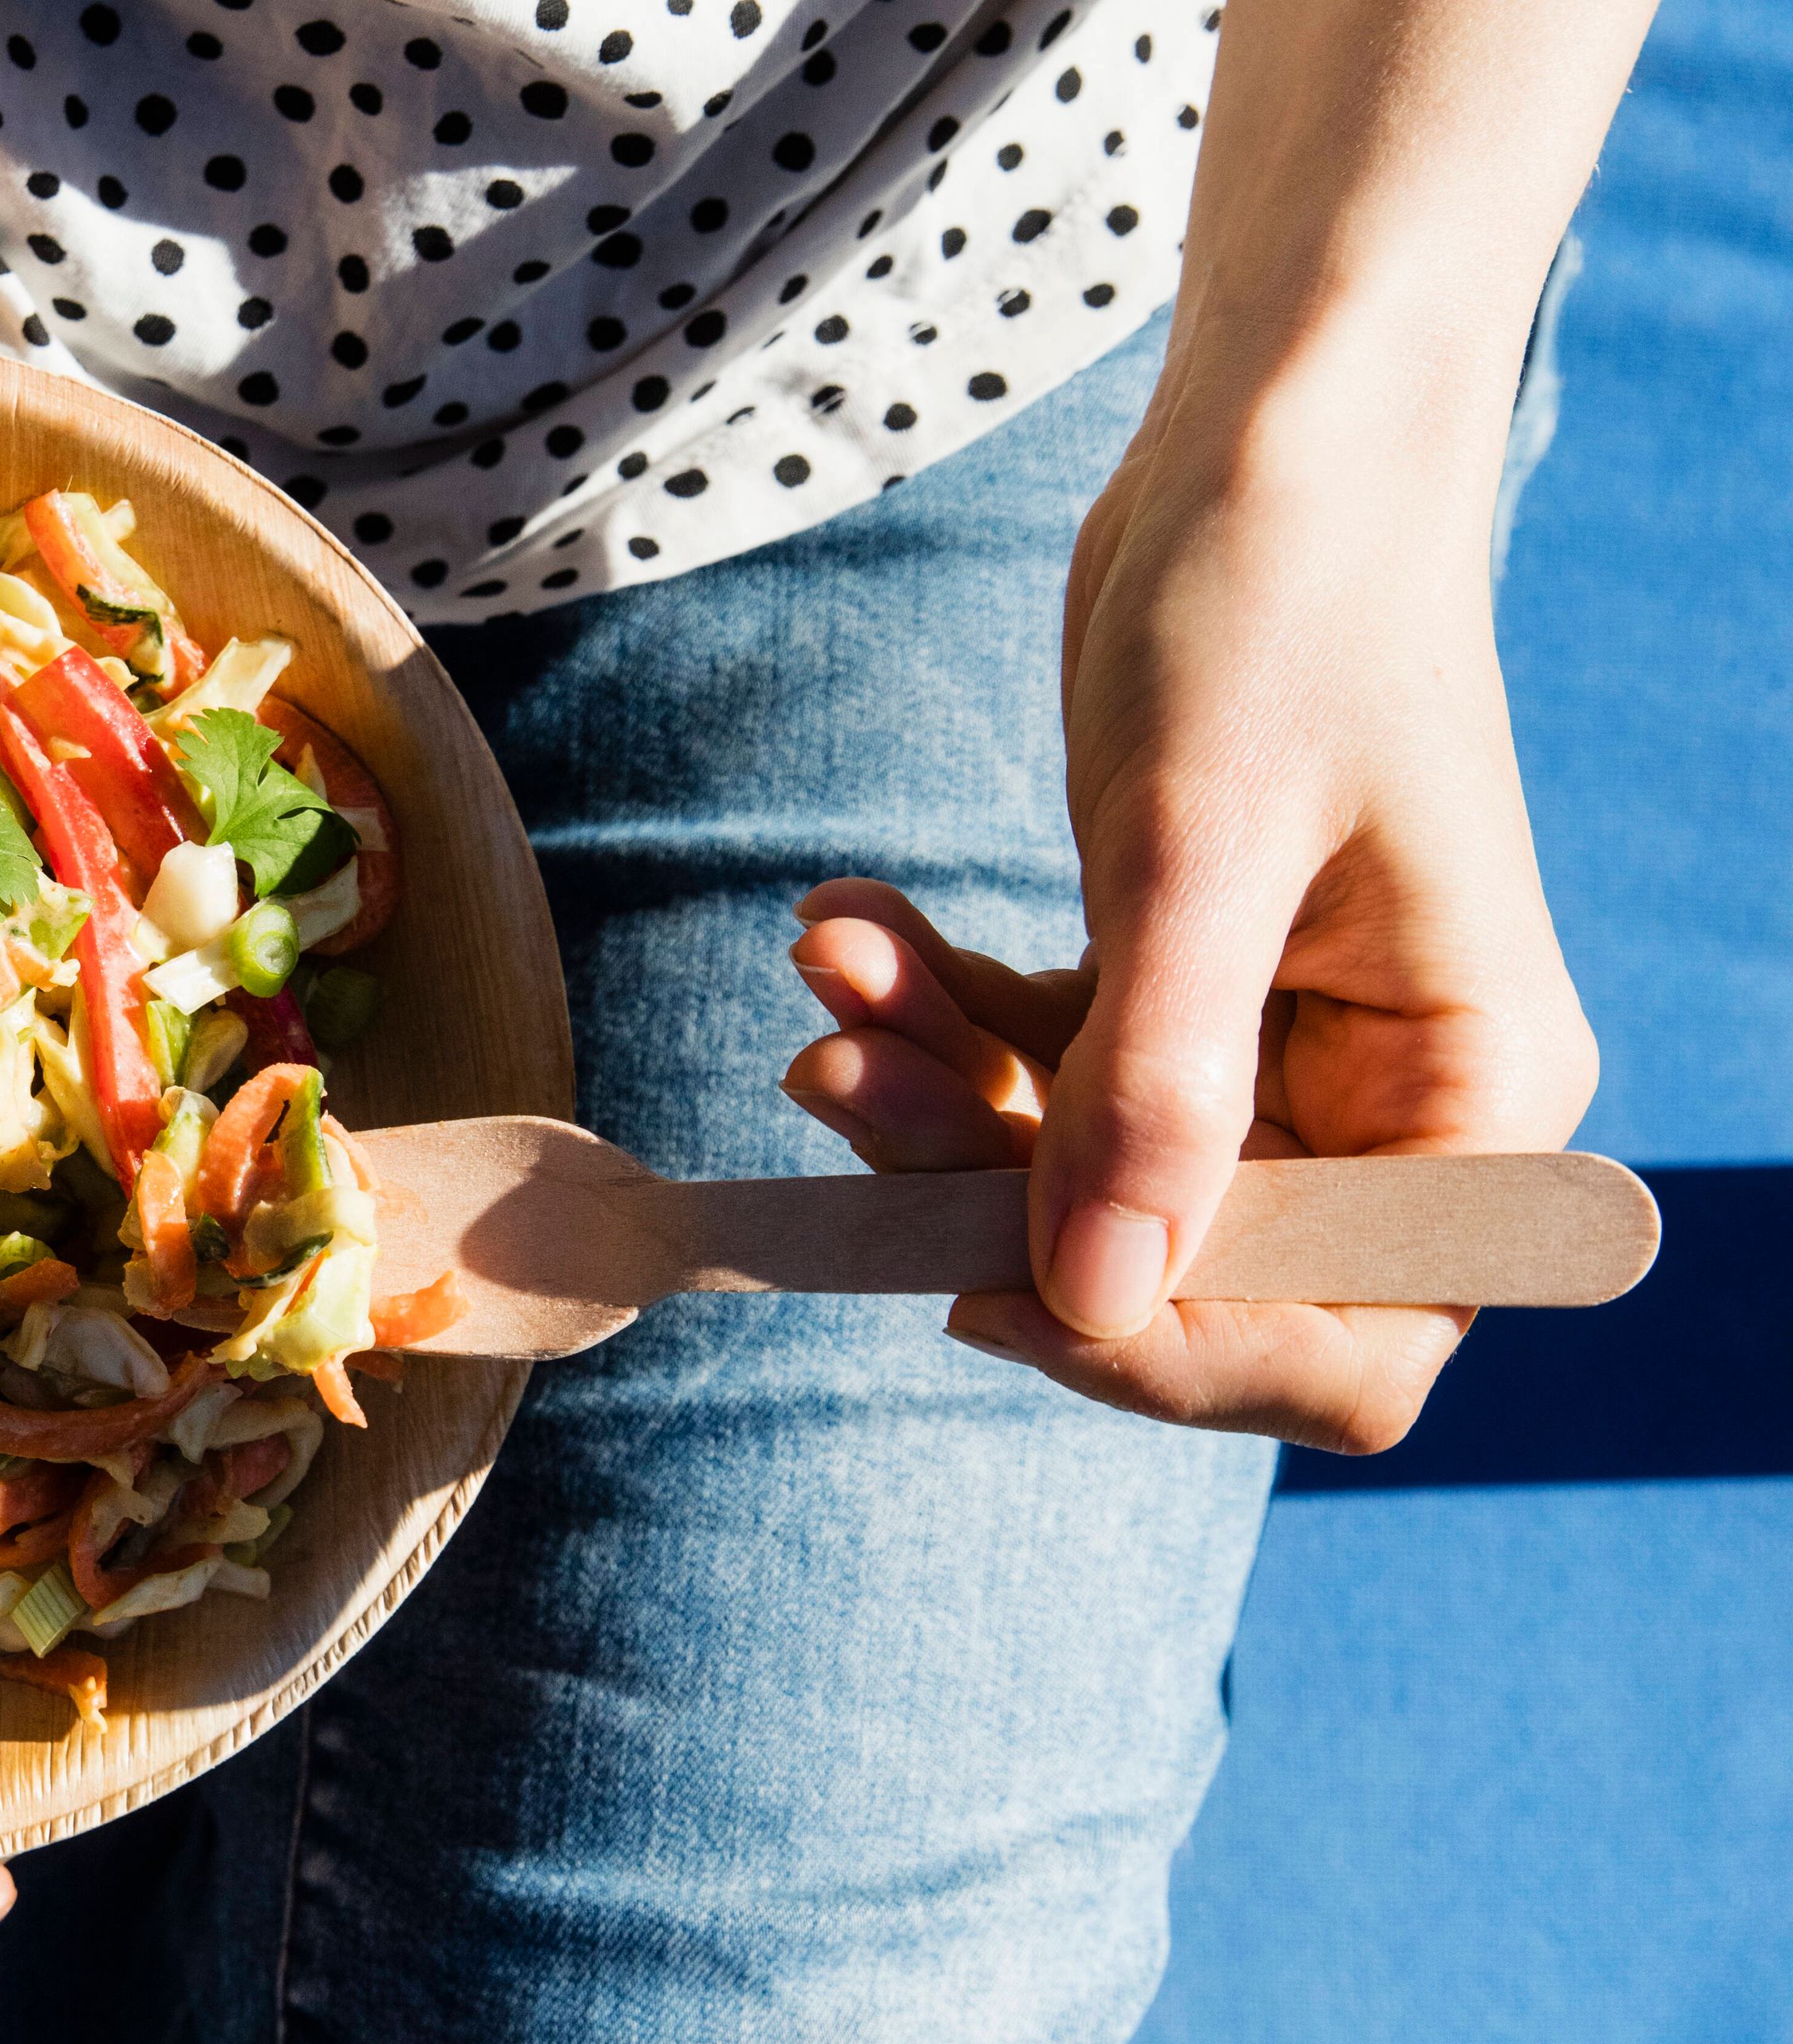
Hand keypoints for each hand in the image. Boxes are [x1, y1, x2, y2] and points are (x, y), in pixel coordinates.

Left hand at [780, 360, 1595, 1450]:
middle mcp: (1386, 1101)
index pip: (1343, 1339)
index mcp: (1469, 1095)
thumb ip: (1151, 1091)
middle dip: (987, 1184)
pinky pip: (1038, 1062)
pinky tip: (851, 920)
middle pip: (1172, 1263)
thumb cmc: (1283, 602)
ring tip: (830, 957)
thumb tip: (1090, 1304)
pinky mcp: (1175, 989)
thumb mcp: (1201, 849)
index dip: (1165, 1350)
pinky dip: (939, 1007)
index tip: (979, 1292)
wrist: (1266, 438)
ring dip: (930, 1083)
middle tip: (836, 1069)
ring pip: (1070, 1166)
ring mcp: (1275, 1051)